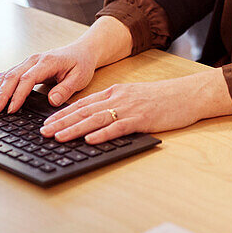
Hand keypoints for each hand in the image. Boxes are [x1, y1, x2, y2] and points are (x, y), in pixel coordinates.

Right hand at [0, 15, 131, 113]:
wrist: (81, 51)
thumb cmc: (81, 64)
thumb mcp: (80, 77)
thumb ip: (65, 89)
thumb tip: (52, 101)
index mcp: (47, 62)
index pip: (27, 79)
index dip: (17, 95)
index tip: (11, 110)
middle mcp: (33, 60)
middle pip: (12, 77)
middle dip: (0, 95)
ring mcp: (28, 62)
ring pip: (7, 76)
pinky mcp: (25, 66)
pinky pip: (8, 75)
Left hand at [38, 69, 231, 143]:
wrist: (188, 94)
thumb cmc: (164, 99)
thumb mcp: (135, 98)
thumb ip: (116, 106)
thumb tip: (96, 121)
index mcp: (115, 92)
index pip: (83, 104)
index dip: (63, 114)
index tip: (47, 123)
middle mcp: (118, 98)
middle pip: (84, 111)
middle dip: (61, 122)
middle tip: (43, 132)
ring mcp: (129, 108)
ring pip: (96, 118)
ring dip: (74, 128)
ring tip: (58, 137)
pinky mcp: (142, 118)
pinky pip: (118, 126)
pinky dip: (102, 133)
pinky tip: (89, 140)